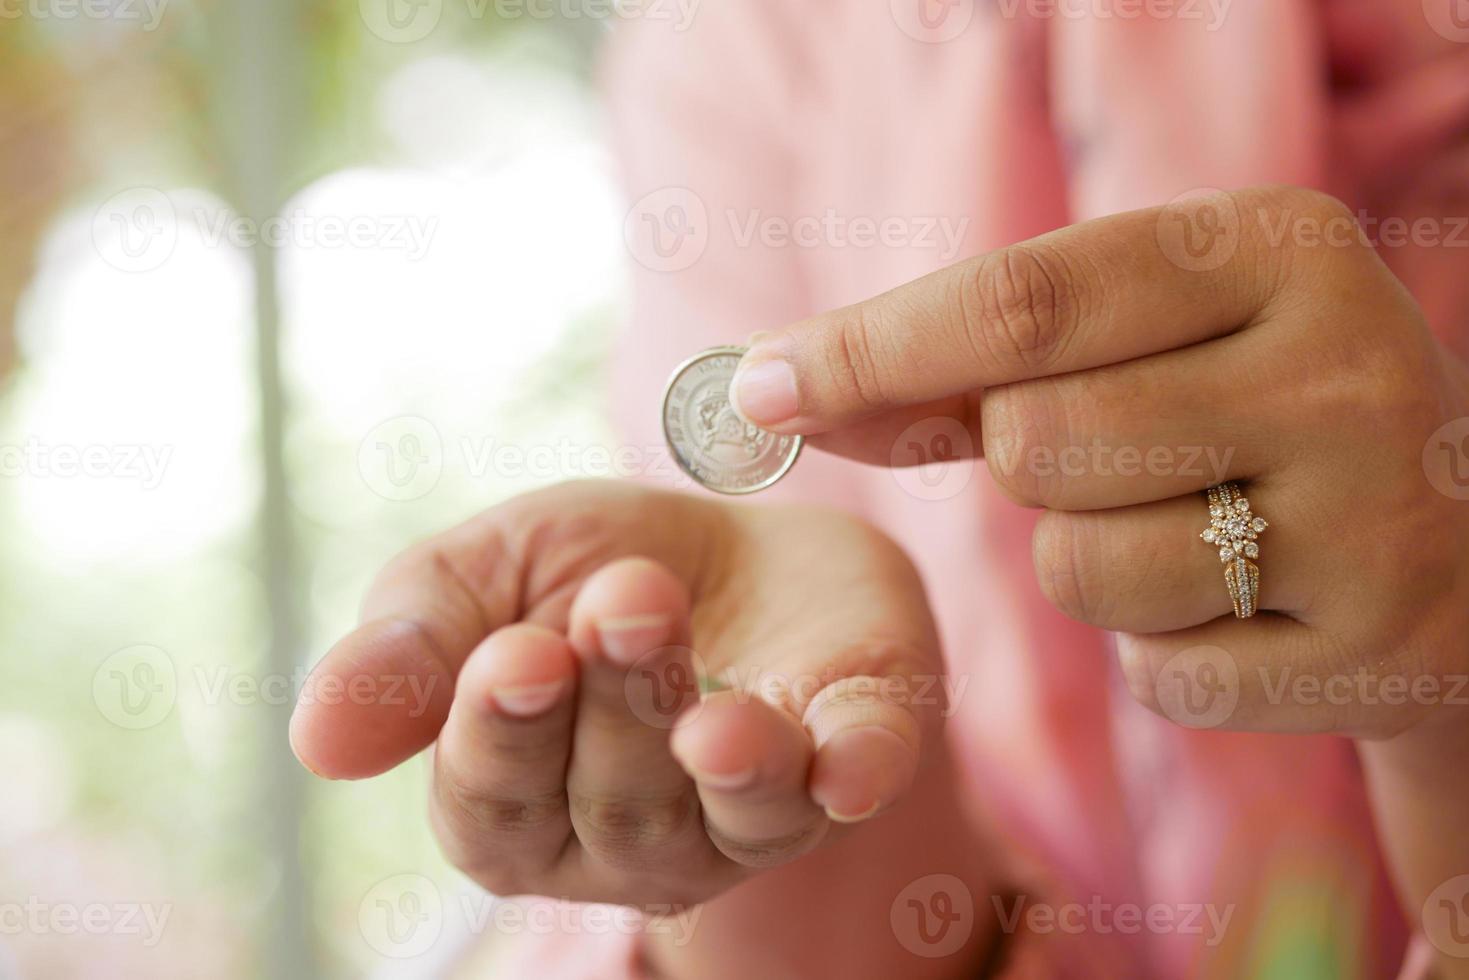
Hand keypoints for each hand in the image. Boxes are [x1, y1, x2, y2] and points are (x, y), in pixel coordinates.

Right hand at [289, 481, 942, 907]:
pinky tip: (847, 767)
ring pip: (729, 811)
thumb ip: (410, 645)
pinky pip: (858, 783)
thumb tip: (317, 737)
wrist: (732, 532)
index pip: (494, 805)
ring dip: (724, 757)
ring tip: (713, 708)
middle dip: (618, 703)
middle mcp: (634, 839)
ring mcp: (749, 813)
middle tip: (625, 597)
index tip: (517, 652)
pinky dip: (854, 775)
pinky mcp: (853, 757)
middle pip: (616, 805)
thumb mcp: (485, 576)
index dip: (501, 735)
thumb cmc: (589, 568)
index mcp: (523, 802)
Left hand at [731, 185, 1468, 740]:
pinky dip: (1163, 653)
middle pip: (1033, 443)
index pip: (1020, 303)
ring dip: (1094, 565)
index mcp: (1276, 250)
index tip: (758, 385)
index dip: (870, 350)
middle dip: (1026, 467)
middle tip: (1119, 455)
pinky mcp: (1374, 647)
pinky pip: (1154, 676)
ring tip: (1195, 531)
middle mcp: (1342, 365)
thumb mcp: (1147, 341)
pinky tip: (1249, 609)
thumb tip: (776, 389)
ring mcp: (1372, 515)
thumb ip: (971, 363)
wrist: (1463, 536)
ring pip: (1079, 569)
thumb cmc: (1253, 411)